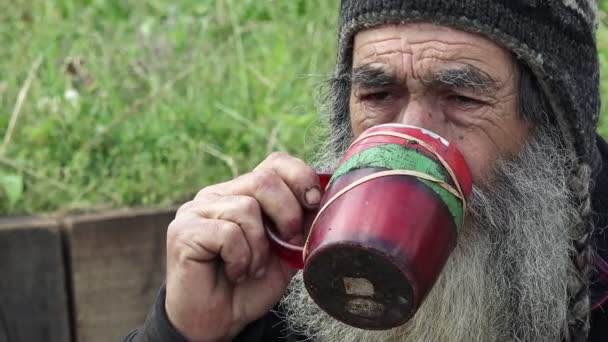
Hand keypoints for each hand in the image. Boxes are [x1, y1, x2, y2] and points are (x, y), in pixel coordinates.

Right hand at [164, 152, 321, 340]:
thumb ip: (299, 222)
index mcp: (243, 192)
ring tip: (252, 267)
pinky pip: (227, 233)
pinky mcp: (184, 230)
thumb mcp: (286, 250)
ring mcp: (197, 209)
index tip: (314, 202)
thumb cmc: (251, 285)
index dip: (300, 176)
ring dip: (260, 247)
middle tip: (286, 244)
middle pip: (264, 179)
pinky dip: (240, 258)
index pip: (274, 162)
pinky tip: (234, 272)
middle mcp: (218, 194)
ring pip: (247, 208)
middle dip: (287, 214)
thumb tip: (320, 199)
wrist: (218, 322)